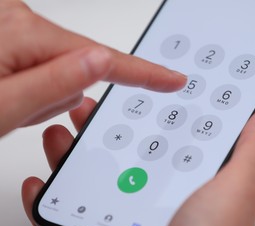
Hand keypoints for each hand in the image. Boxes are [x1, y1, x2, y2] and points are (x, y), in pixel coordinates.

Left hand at [0, 0, 185, 136]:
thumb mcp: (4, 107)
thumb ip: (55, 85)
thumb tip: (103, 63)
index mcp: (24, 35)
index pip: (103, 59)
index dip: (143, 73)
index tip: (173, 79)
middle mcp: (20, 20)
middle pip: (77, 66)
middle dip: (60, 95)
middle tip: (24, 111)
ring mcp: (15, 24)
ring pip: (61, 67)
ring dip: (44, 91)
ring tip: (12, 103)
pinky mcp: (12, 32)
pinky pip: (45, 60)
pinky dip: (35, 81)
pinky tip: (9, 88)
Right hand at [22, 97, 254, 225]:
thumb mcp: (236, 192)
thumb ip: (252, 151)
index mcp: (195, 190)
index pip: (173, 142)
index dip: (155, 115)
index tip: (137, 92)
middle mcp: (163, 208)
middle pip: (128, 160)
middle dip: (105, 131)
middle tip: (89, 110)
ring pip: (95, 187)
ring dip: (73, 159)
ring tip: (62, 136)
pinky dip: (52, 206)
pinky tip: (44, 185)